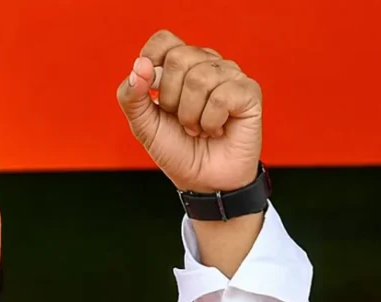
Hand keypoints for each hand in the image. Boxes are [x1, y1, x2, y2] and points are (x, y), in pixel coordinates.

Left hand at [116, 30, 263, 193]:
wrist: (203, 182)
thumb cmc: (178, 150)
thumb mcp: (144, 125)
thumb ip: (131, 95)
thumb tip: (140, 65)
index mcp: (181, 65)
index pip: (164, 40)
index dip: (153, 64)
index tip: (154, 94)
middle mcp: (207, 64)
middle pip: (178, 58)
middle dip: (171, 99)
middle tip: (181, 120)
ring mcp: (230, 76)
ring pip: (199, 78)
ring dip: (191, 115)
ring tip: (198, 128)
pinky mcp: (249, 92)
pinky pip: (221, 97)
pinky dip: (211, 122)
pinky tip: (216, 129)